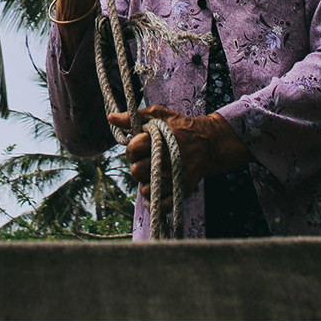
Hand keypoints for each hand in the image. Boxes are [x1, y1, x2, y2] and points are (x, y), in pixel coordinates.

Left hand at [109, 106, 251, 194]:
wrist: (209, 143)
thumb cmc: (180, 126)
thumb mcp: (158, 115)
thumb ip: (134, 117)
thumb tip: (111, 118)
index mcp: (158, 140)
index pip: (133, 149)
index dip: (132, 149)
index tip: (139, 147)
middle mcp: (166, 159)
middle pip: (136, 171)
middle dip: (138, 167)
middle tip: (147, 162)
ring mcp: (175, 176)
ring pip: (146, 190)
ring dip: (146, 183)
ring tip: (153, 175)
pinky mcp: (182, 190)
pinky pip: (161, 206)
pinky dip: (154, 203)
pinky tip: (155, 193)